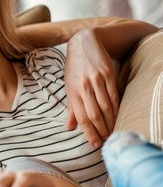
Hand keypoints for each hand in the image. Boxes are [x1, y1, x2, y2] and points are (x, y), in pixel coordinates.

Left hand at [65, 28, 118, 147]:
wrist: (84, 43)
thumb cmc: (75, 67)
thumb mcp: (68, 85)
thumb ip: (70, 107)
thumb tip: (69, 127)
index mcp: (72, 90)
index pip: (81, 117)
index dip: (89, 132)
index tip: (95, 144)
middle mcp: (84, 86)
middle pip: (94, 114)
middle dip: (101, 130)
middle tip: (106, 142)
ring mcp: (96, 80)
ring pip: (106, 107)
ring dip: (111, 122)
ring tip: (113, 132)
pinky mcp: (108, 74)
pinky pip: (114, 96)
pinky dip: (117, 109)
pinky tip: (118, 117)